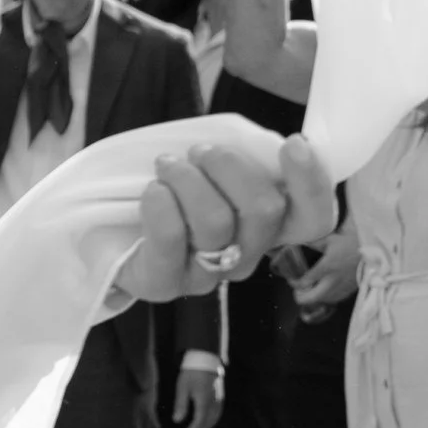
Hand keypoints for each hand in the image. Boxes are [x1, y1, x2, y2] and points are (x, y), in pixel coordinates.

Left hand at [128, 125, 333, 303]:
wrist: (113, 223)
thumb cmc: (175, 189)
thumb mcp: (215, 167)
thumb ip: (247, 159)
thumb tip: (263, 145)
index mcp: (270, 227)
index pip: (314, 218)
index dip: (313, 183)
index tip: (293, 142)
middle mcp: (246, 256)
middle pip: (264, 211)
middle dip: (230, 165)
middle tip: (199, 151)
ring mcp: (208, 276)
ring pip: (217, 222)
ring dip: (189, 179)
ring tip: (167, 165)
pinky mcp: (164, 284)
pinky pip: (173, 241)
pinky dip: (162, 205)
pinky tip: (153, 190)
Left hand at [173, 362, 225, 427]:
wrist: (205, 359)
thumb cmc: (191, 372)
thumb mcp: (182, 387)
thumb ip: (180, 404)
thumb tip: (177, 421)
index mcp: (204, 401)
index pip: (199, 421)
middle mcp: (214, 402)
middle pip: (208, 422)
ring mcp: (219, 399)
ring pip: (215, 419)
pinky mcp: (221, 396)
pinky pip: (218, 413)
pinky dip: (211, 421)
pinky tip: (205, 422)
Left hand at [287, 219, 361, 315]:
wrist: (375, 252)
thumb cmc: (352, 243)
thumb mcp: (331, 239)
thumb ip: (313, 242)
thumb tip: (299, 240)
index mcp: (325, 268)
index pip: (304, 282)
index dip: (294, 283)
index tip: (292, 279)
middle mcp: (332, 281)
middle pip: (310, 298)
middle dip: (300, 296)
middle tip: (298, 290)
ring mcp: (341, 288)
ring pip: (322, 301)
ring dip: (313, 298)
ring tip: (310, 289)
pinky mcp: (350, 291)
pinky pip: (334, 299)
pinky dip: (326, 297)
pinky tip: (325, 290)